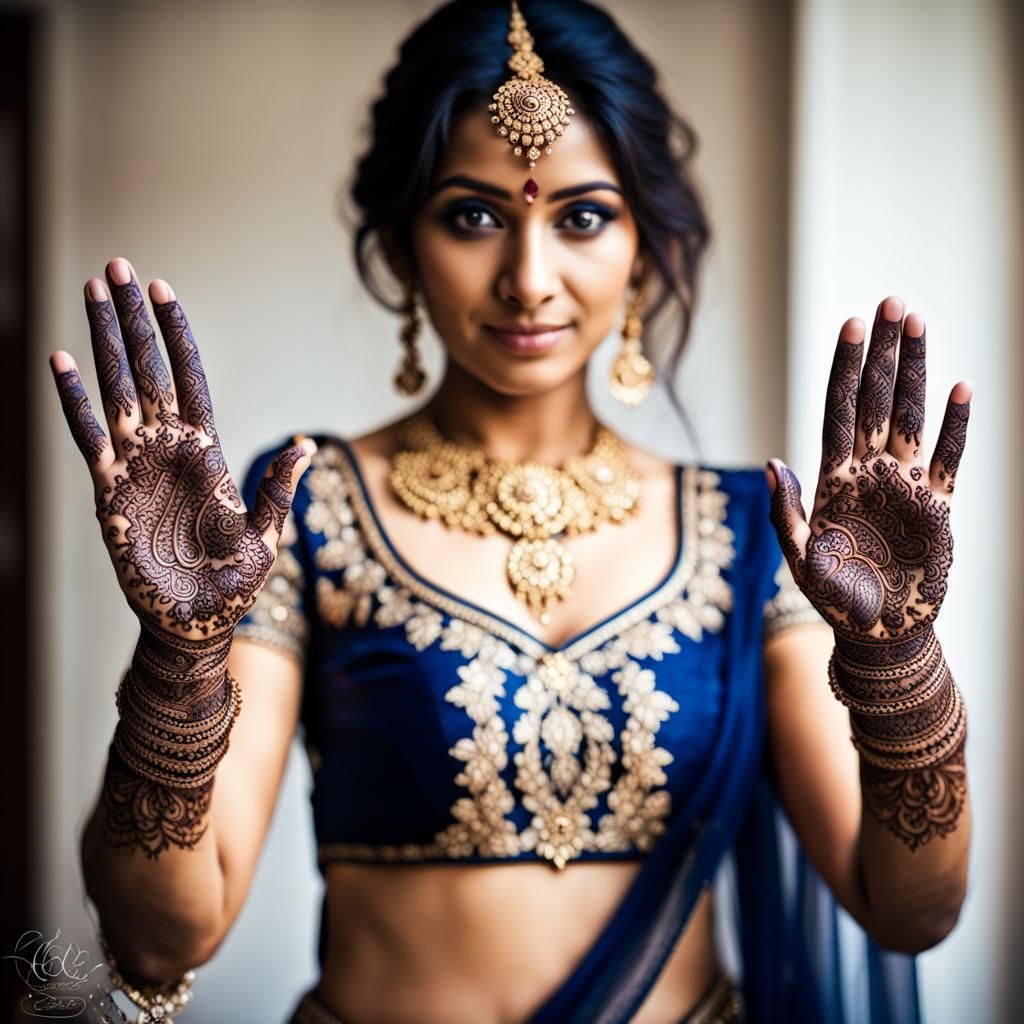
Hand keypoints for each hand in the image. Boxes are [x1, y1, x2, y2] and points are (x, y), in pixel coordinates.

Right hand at [50, 257, 313, 641]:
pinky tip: (60, 360)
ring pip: (115, 389)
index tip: (163, 290)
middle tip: (115, 267)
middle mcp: (169, 449)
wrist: (195, 624)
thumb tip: (307, 444)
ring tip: (89, 292)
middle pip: (148, 369)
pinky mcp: (108, 491)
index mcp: (208, 453)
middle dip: (132, 319)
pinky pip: (86, 435)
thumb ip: (277, 487)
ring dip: (101, 341)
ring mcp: (135, 465)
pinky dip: (73, 399)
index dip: (177, 335)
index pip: (190, 378)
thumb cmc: (236, 584)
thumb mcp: (265, 535)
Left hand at [766, 296, 970, 640]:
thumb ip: (786, 513)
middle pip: (876, 401)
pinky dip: (955, 425)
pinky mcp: (937, 506)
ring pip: (911, 416)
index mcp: (833, 479)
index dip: (846, 370)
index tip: (853, 326)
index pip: (839, 411)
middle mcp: (868, 472)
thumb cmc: (835, 600)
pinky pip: (949, 457)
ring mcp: (904, 485)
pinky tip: (960, 387)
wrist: (880, 634)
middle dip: (884, 353)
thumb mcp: (801, 560)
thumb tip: (771, 462)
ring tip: (920, 325)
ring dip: (916, 371)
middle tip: (893, 302)